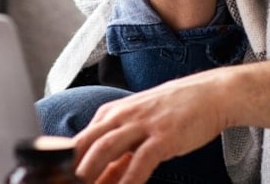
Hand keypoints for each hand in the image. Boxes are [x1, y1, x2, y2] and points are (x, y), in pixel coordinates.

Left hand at [73, 71, 230, 183]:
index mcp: (112, 113)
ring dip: (90, 174)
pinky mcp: (164, 136)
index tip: (58, 181)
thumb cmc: (175, 112)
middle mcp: (122, 115)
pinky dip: (129, 181)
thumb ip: (120, 156)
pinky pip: (140, 162)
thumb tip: (102, 180)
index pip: (79, 140)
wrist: (211, 94)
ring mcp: (143, 124)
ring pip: (105, 150)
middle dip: (71, 170)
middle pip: (85, 144)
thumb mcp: (141, 129)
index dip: (65, 165)